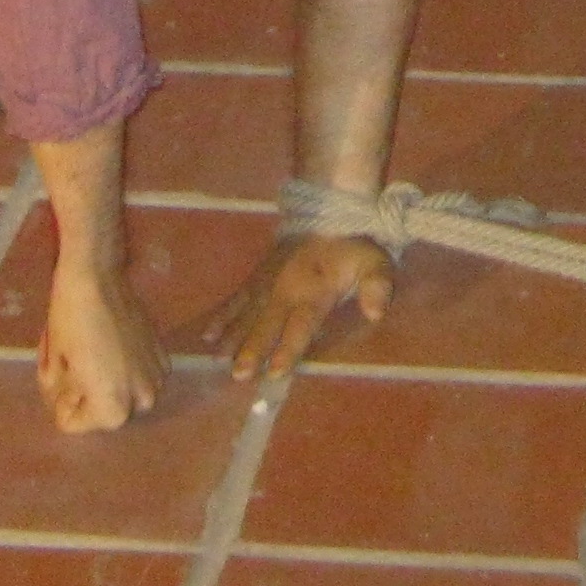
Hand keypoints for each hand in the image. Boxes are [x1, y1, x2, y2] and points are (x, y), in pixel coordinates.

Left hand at [36, 255, 165, 432]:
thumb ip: (61, 396)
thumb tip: (70, 396)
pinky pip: (137, 376)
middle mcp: (142, 402)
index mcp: (113, 410)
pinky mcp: (163, 356)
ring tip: (91, 351)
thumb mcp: (53, 367)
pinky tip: (112, 342)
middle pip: (100, 412)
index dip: (59, 397)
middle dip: (83, 393)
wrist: (97, 276)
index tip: (60, 370)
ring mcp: (157, 379)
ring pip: (121, 395)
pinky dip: (123, 367)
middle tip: (73, 362)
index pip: (70, 422)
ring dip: (105, 381)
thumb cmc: (70, 322)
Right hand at [201, 233, 391, 381]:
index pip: (301, 324)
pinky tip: (207, 335)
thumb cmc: (352, 248)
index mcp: (315, 290)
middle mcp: (286, 289)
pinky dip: (222, 316)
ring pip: (247, 314)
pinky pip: (236, 298)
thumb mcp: (375, 263)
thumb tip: (376, 313)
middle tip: (238, 373)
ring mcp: (266, 283)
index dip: (289, 347)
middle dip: (253, 348)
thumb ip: (377, 287)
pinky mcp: (255, 278)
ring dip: (233, 337)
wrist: (326, 212)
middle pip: (267, 324)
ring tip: (217, 359)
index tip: (276, 370)